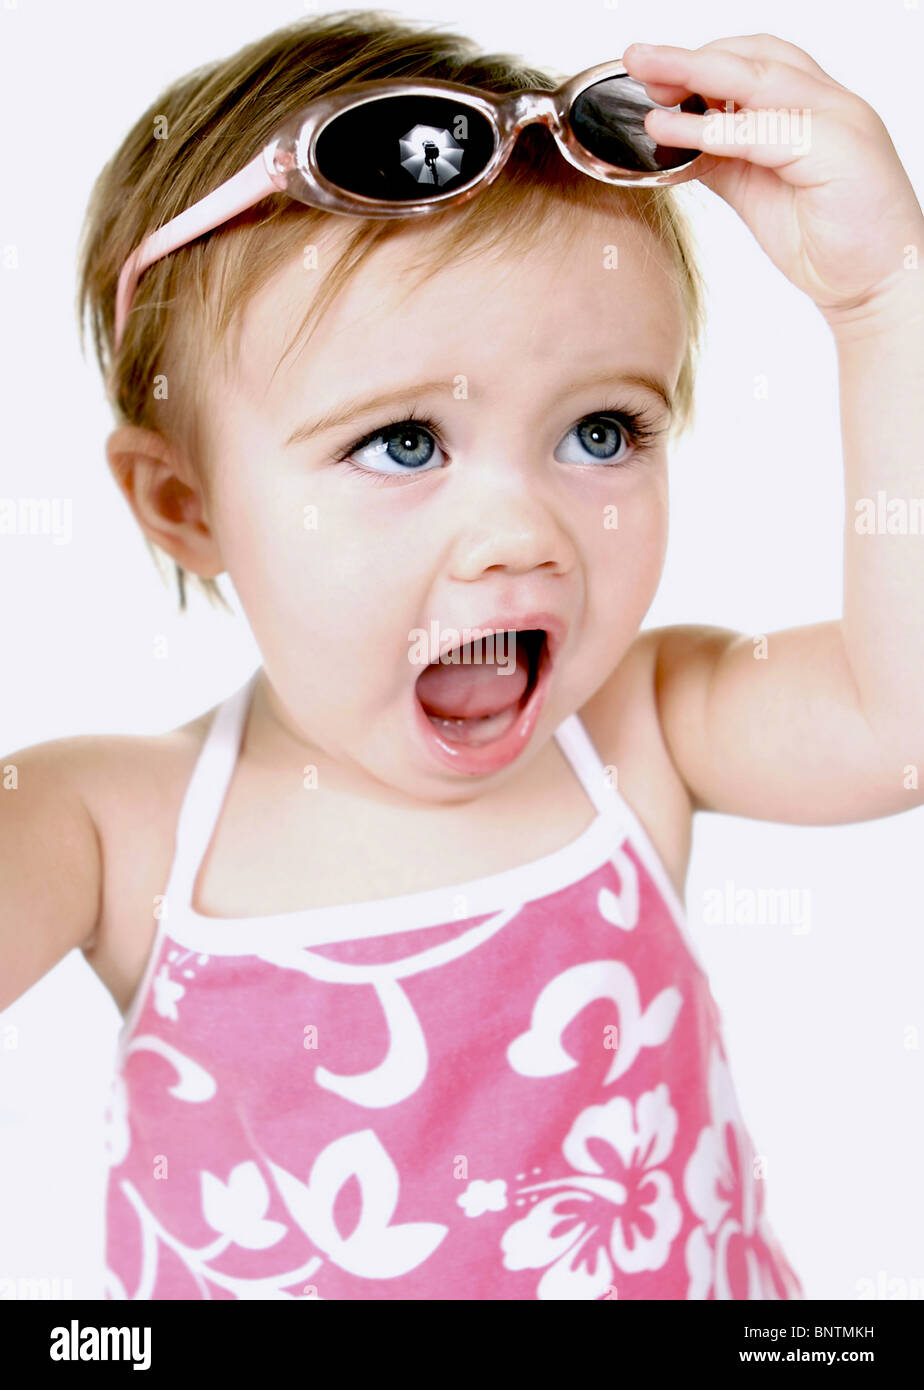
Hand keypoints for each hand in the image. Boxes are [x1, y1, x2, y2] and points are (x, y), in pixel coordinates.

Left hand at [623, 35, 923, 326]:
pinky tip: (678, 131)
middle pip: (755, 58)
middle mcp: (828, 105)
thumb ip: (721, 159)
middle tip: (638, 59)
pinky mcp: (839, 149)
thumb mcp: (756, 192)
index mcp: (812, 109)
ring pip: (760, 81)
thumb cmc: (826, 243)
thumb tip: (674, 140)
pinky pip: (767, 130)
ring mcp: (838, 121)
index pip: (755, 62)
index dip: (701, 62)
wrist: (876, 286)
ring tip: (649, 83)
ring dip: (697, 76)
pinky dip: (716, 128)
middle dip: (691, 57)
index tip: (652, 73)